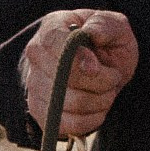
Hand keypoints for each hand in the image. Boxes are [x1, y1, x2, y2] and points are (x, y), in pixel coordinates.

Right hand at [19, 10, 138, 138]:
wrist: (104, 65)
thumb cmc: (107, 42)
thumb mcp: (115, 25)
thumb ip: (103, 26)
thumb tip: (88, 44)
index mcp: (52, 27)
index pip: (54, 43)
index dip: (78, 58)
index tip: (98, 66)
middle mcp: (36, 56)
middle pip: (63, 79)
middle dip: (100, 82)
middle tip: (113, 76)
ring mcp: (34, 86)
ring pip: (66, 105)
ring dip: (99, 102)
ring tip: (107, 91)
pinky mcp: (40, 112)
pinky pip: (64, 126)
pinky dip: (89, 121)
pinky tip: (99, 109)